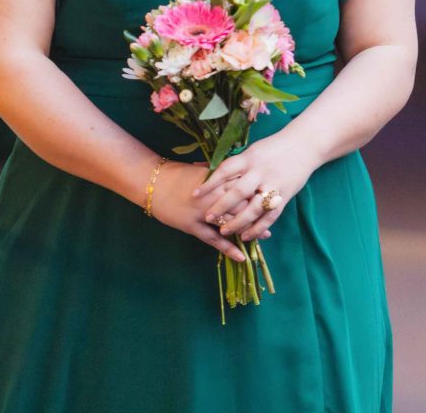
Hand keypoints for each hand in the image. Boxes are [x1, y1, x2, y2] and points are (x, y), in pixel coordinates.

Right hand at [149, 160, 270, 261]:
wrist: (153, 182)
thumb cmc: (178, 174)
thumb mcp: (202, 170)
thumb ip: (221, 173)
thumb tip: (241, 171)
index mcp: (216, 179)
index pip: (243, 187)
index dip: (258, 194)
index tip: (272, 197)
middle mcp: (212, 196)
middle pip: (242, 206)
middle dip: (258, 214)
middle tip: (272, 220)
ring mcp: (202, 213)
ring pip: (231, 223)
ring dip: (248, 231)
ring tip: (263, 237)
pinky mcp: (192, 226)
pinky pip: (214, 239)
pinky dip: (228, 248)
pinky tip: (241, 256)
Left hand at [191, 133, 317, 242]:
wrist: (304, 145)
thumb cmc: (273, 147)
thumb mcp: (252, 150)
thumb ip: (233, 163)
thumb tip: (202, 167)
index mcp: (249, 157)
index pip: (225, 170)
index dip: (209, 183)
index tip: (194, 194)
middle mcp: (260, 171)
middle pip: (238, 192)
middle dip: (221, 206)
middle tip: (207, 218)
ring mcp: (273, 185)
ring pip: (253, 208)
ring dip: (238, 222)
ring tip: (224, 231)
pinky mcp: (285, 196)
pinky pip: (270, 216)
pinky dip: (258, 228)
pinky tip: (247, 236)